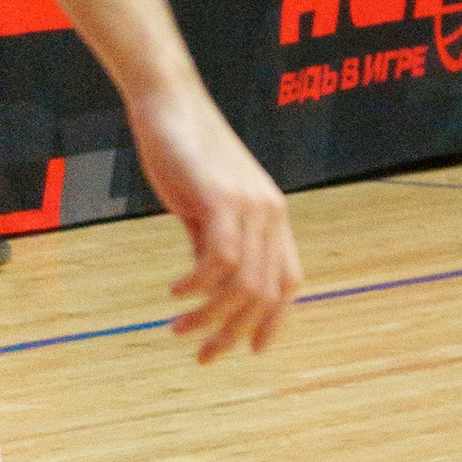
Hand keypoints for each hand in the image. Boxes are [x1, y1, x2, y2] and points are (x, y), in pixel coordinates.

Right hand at [124, 73, 303, 360]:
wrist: (173, 104)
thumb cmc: (187, 156)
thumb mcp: (206, 208)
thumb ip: (213, 244)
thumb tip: (210, 289)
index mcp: (272, 215)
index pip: (288, 279)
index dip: (275, 320)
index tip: (251, 351)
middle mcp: (270, 212)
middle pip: (266, 292)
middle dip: (235, 334)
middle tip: (202, 356)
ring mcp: (250, 204)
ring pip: (244, 284)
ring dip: (209, 318)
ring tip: (178, 328)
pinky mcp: (222, 198)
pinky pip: (219, 261)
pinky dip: (196, 287)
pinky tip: (173, 292)